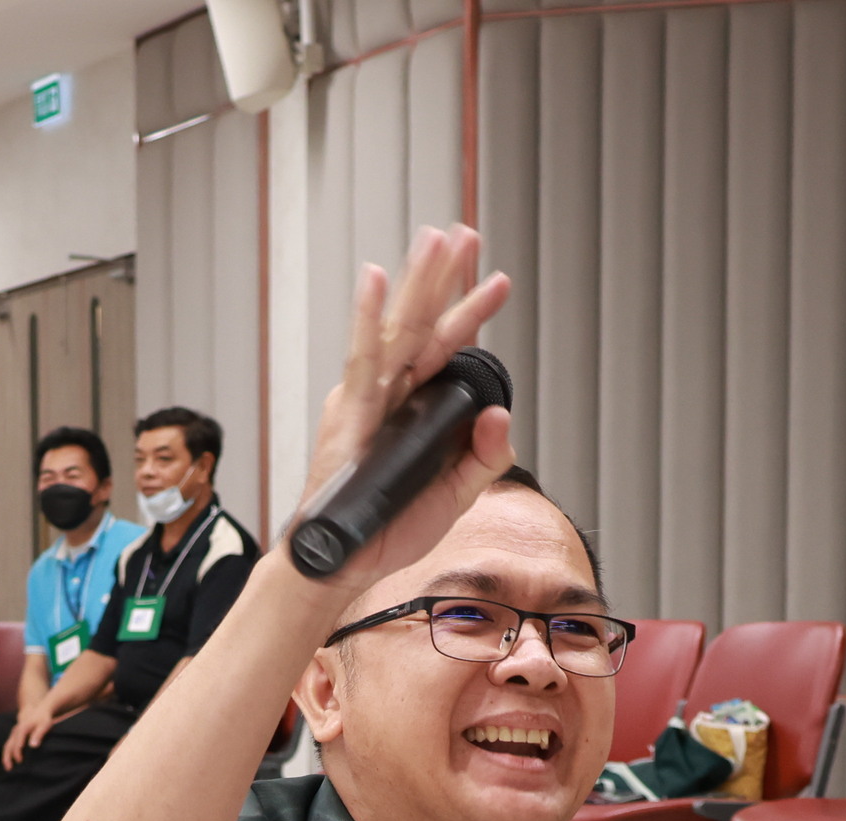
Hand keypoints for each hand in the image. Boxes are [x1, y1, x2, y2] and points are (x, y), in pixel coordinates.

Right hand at [5, 706, 51, 769]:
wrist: (37, 712)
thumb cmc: (43, 719)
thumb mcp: (44, 725)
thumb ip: (39, 734)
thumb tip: (33, 746)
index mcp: (23, 727)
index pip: (19, 738)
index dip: (18, 748)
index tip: (19, 759)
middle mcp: (16, 730)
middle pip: (10, 744)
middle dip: (9, 756)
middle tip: (11, 768)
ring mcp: (14, 734)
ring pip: (7, 746)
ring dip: (6, 757)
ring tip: (8, 769)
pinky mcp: (14, 737)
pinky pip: (8, 746)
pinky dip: (8, 755)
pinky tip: (10, 764)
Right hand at [290, 226, 514, 607]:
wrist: (344, 562)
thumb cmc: (389, 530)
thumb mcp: (454, 496)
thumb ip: (482, 457)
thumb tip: (501, 415)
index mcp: (413, 407)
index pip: (447, 350)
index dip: (471, 314)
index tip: (498, 280)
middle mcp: (390, 393)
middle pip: (422, 324)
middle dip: (444, 277)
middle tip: (464, 232)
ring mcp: (368, 398)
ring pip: (399, 329)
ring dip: (418, 283)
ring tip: (436, 239)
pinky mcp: (351, 413)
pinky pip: (364, 360)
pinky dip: (368, 319)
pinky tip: (374, 279)